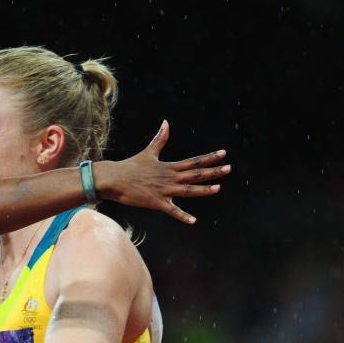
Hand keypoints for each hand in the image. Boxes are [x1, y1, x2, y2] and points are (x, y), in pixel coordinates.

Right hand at [98, 120, 230, 223]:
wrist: (114, 179)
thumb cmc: (130, 166)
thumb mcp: (148, 152)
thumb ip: (160, 139)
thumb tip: (166, 122)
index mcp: (169, 167)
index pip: (194, 162)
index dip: (209, 158)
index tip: (223, 153)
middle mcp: (170, 177)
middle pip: (196, 174)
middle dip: (213, 171)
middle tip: (228, 168)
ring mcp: (164, 190)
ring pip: (188, 191)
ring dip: (204, 190)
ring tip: (218, 188)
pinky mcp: (157, 202)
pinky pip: (172, 211)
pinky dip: (183, 216)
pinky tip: (193, 220)